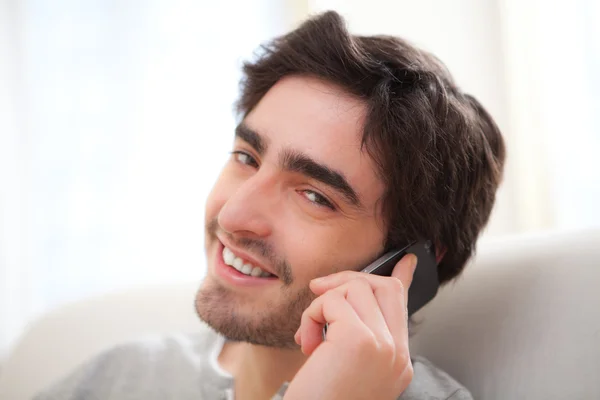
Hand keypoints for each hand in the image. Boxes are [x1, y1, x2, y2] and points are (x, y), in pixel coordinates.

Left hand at [284, 253, 417, 399]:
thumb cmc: (320, 399)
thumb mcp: (343, 367)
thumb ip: (355, 333)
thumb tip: (349, 296)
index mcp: (397, 362)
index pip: (404, 306)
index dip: (403, 277)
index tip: (408, 259)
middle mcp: (397, 355)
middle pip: (383, 286)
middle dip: (348, 280)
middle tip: (319, 292)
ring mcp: (384, 346)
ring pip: (355, 288)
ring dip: (321, 304)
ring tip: (310, 336)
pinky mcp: (360, 340)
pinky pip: (331, 301)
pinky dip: (311, 315)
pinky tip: (307, 343)